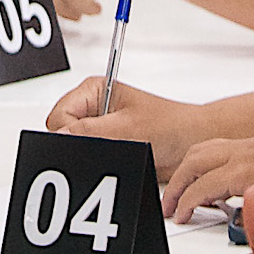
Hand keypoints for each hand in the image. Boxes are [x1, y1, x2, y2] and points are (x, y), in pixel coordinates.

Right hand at [43, 78, 210, 169]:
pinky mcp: (104, 144)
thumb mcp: (131, 128)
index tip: (88, 143)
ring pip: (72, 146)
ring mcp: (97, 127)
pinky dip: (96, 163)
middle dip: (79, 144)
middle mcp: (92, 107)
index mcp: (94, 90)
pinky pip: (86, 157)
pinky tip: (115, 162)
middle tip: (105, 148)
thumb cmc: (172, 126)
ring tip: (116, 152)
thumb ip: (93, 131)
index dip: (69, 133)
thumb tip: (63, 134)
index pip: (60, 115)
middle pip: (61, 131)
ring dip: (89, 154)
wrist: (193, 143)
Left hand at [162, 134, 253, 223]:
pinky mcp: (244, 175)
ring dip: (178, 189)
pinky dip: (189, 201)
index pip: (215, 149)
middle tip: (170, 199)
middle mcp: (246, 147)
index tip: (188, 182)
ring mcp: (243, 159)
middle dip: (180, 176)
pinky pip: (204, 188)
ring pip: (194, 168)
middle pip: (197, 154)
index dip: (197, 166)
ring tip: (171, 210)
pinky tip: (184, 215)